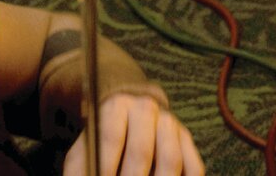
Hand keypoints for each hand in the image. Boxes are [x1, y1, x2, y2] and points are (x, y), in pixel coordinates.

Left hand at [63, 92, 204, 175]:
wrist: (130, 108)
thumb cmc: (103, 136)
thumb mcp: (86, 146)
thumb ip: (82, 169)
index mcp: (117, 107)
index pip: (111, 139)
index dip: (105, 168)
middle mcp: (147, 109)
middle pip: (141, 153)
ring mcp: (170, 122)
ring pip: (170, 161)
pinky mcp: (186, 137)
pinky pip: (193, 167)